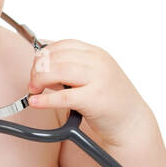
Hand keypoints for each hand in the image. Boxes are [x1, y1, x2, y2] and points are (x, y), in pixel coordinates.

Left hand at [27, 38, 153, 147]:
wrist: (132, 121)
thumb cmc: (110, 100)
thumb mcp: (93, 76)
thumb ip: (71, 69)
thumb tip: (42, 66)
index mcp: (96, 54)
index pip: (63, 44)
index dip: (43, 55)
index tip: (35, 68)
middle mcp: (98, 62)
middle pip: (57, 56)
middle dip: (37, 69)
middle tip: (33, 83)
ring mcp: (98, 79)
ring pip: (58, 70)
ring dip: (39, 80)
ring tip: (35, 90)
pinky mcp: (95, 99)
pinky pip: (64, 97)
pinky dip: (45, 99)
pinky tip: (36, 101)